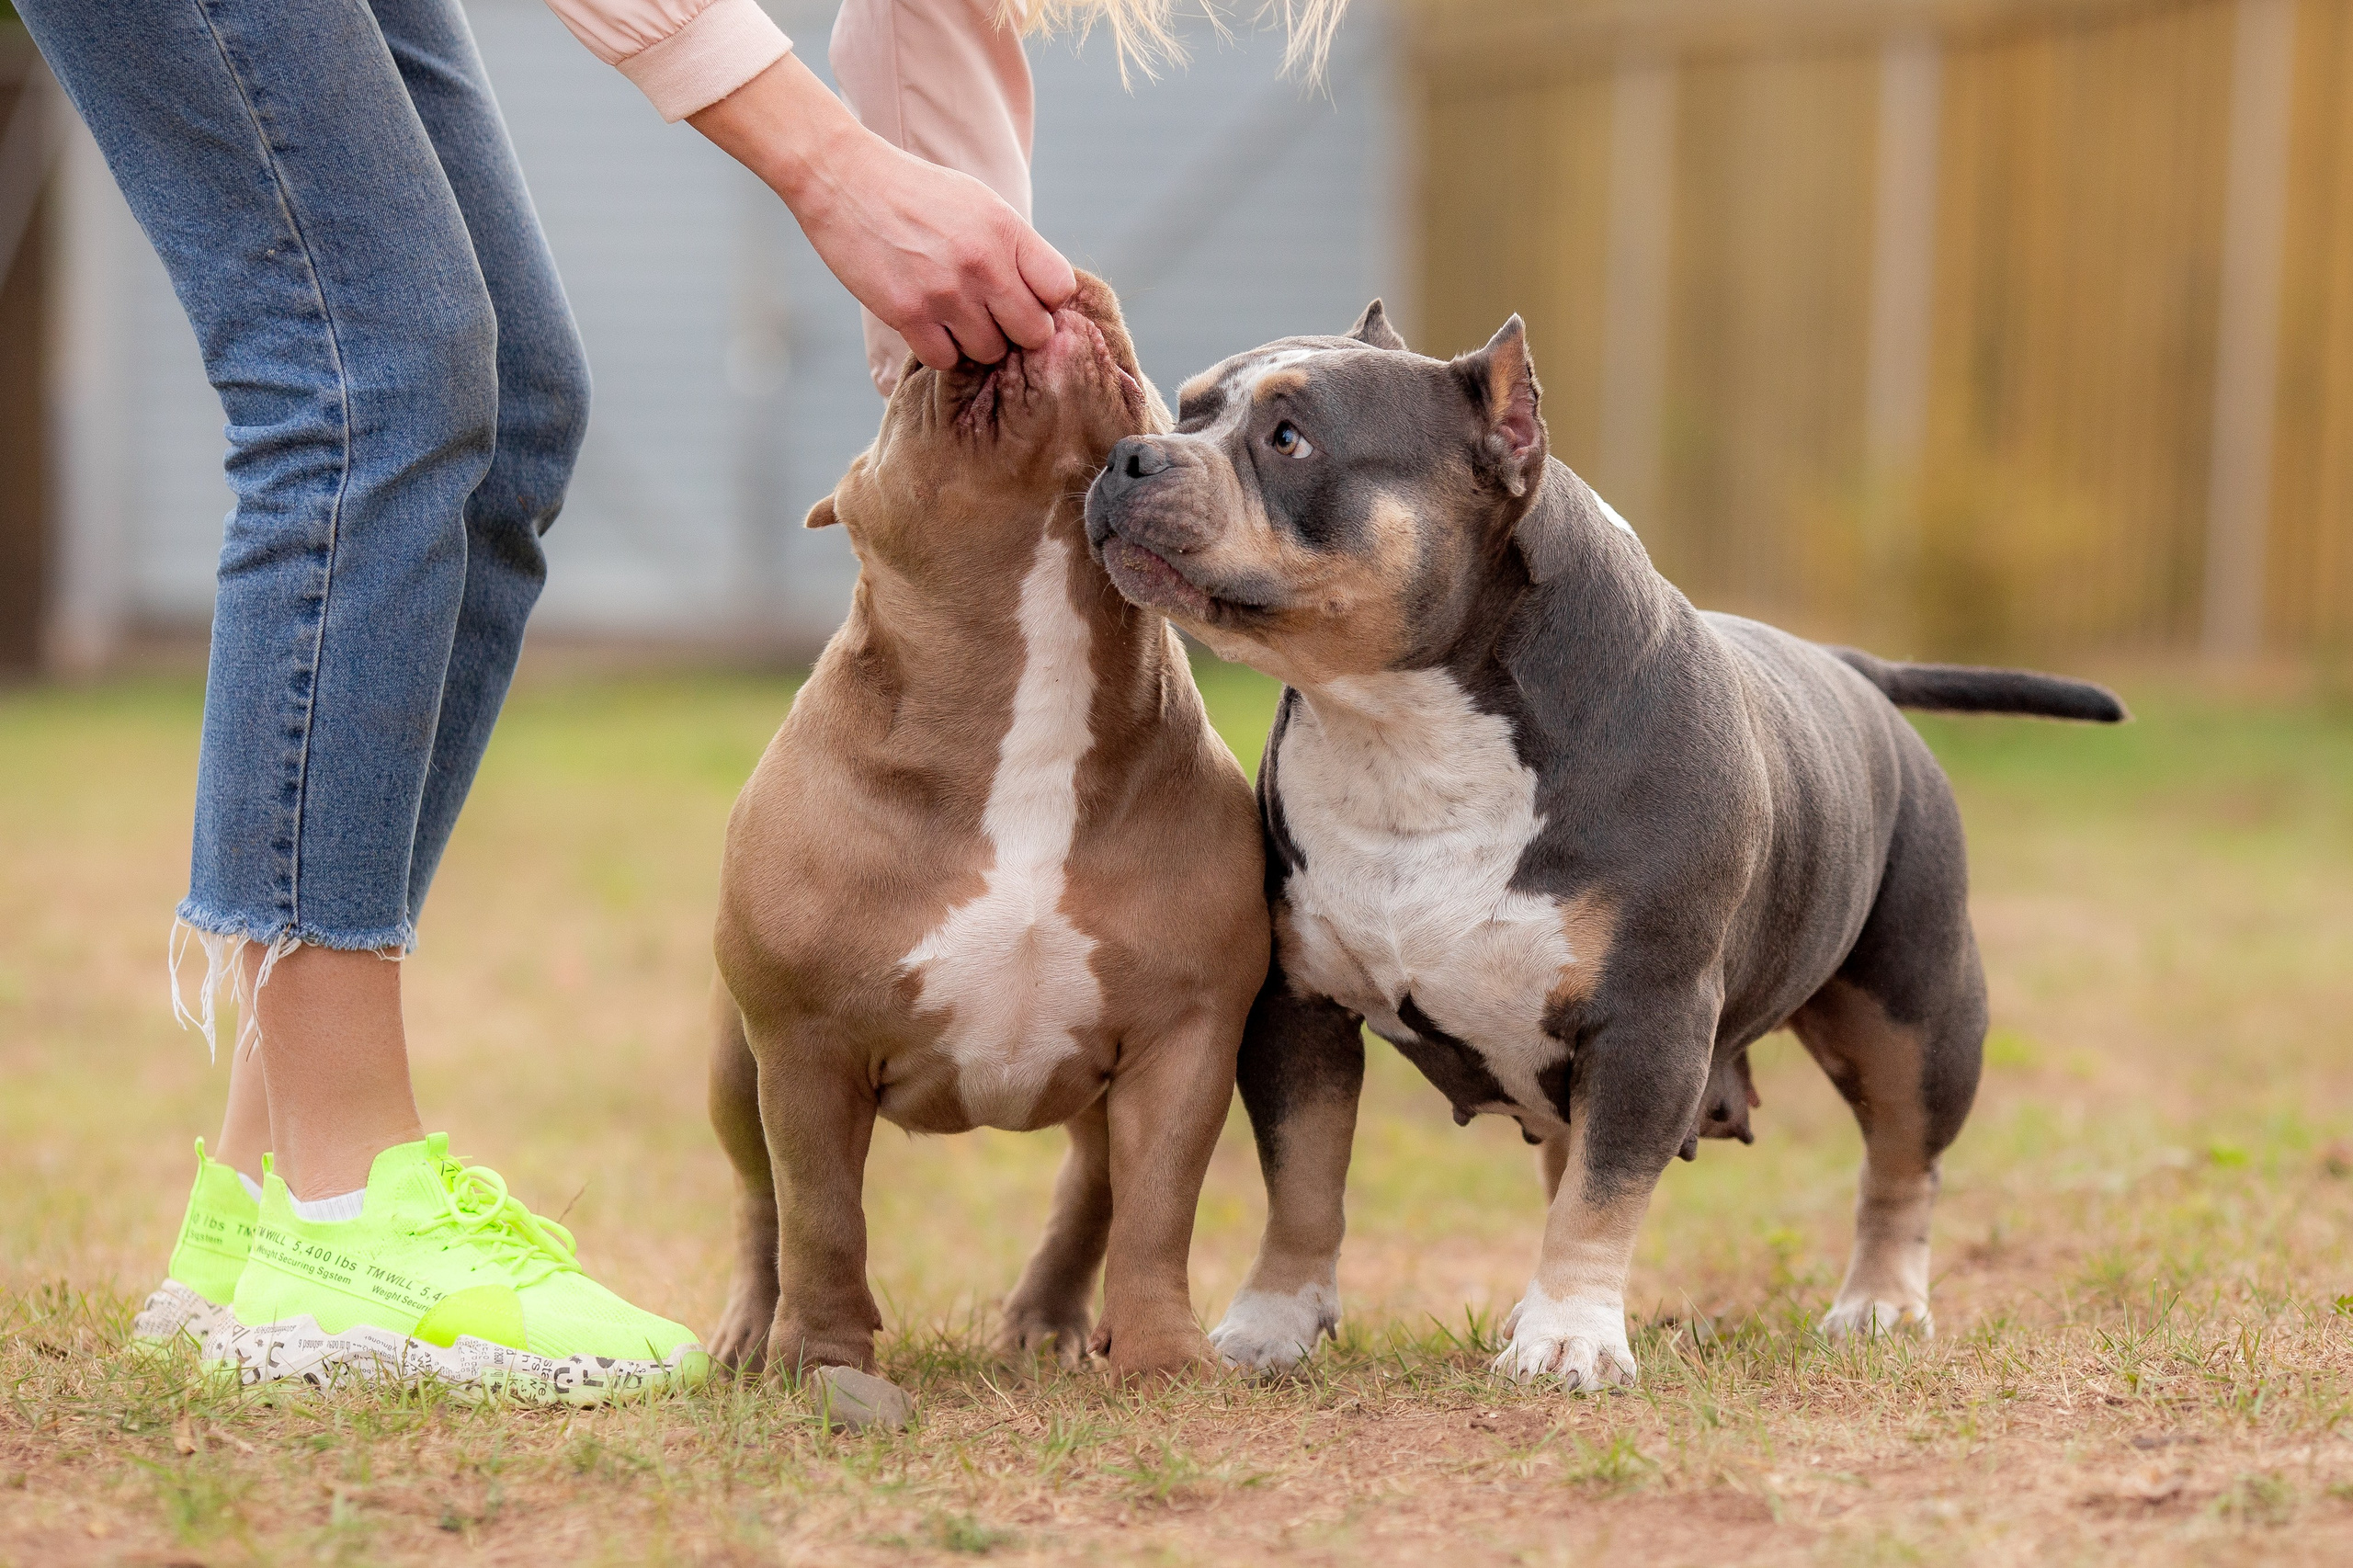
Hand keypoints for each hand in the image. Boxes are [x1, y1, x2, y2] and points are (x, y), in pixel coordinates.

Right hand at [691, 54, 1075, 371]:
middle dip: (1017, 330)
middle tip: (992, 316)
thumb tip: (1045, 297)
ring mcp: (946, 291)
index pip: (1060, 289)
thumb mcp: (978, 203)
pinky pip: (945, 359)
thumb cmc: (916, 194)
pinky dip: (939, 349)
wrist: (844, 180)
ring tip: (954, 315)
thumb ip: (1014, 247)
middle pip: (1033, 332)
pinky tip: (927, 323)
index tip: (1024, 296)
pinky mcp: (907, 313)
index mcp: (1006, 229)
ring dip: (975, 342)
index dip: (1046, 300)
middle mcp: (983, 262)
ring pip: (990, 352)